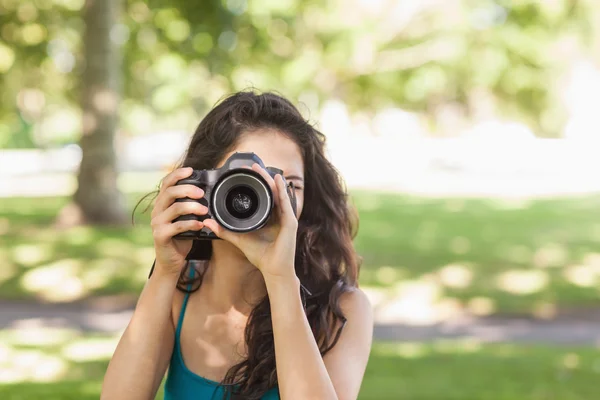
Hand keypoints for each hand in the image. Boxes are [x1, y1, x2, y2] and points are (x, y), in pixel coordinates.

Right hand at [150, 167, 207, 275]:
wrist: (171, 262)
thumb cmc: (181, 238)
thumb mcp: (185, 218)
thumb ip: (191, 206)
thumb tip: (208, 194)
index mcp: (162, 204)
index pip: (166, 183)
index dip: (177, 174)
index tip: (190, 170)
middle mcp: (157, 211)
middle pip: (170, 192)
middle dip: (188, 189)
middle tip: (202, 193)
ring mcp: (157, 223)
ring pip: (175, 208)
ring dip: (193, 207)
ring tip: (205, 210)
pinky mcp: (161, 236)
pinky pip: (177, 226)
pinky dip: (191, 224)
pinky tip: (201, 225)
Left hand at [203, 163, 298, 279]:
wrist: (273, 270)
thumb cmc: (261, 256)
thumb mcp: (239, 239)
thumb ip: (224, 230)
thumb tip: (208, 222)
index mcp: (269, 217)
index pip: (264, 196)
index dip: (256, 184)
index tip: (246, 173)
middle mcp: (279, 215)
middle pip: (271, 192)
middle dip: (262, 177)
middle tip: (252, 165)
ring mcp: (286, 218)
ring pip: (279, 194)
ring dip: (271, 180)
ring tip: (261, 169)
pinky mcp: (290, 223)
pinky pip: (286, 204)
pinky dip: (282, 192)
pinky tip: (278, 181)